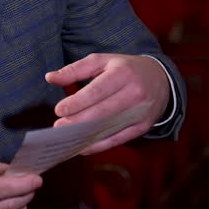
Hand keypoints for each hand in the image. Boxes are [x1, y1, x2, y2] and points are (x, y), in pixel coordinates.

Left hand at [45, 53, 170, 154]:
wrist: (159, 79)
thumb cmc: (123, 69)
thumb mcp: (101, 61)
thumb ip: (75, 69)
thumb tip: (49, 77)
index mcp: (123, 73)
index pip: (97, 91)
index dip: (77, 102)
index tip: (59, 110)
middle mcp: (135, 93)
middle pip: (103, 112)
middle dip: (78, 121)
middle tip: (58, 127)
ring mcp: (141, 112)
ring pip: (110, 127)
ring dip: (86, 135)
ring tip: (67, 138)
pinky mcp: (143, 126)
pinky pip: (119, 139)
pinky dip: (100, 145)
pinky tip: (83, 147)